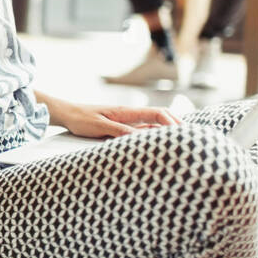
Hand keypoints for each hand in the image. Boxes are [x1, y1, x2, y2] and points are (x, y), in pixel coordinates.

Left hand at [48, 97, 179, 138]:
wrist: (66, 114)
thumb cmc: (80, 119)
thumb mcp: (100, 126)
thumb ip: (119, 131)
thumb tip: (141, 138)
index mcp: (126, 112)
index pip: (157, 113)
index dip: (172, 122)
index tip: (182, 133)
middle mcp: (129, 115)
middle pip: (160, 117)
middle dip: (175, 125)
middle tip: (191, 137)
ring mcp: (126, 121)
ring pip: (152, 125)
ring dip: (165, 131)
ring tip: (179, 143)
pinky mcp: (120, 127)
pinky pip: (141, 131)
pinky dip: (152, 136)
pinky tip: (156, 145)